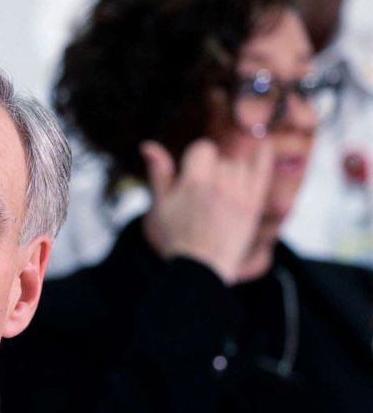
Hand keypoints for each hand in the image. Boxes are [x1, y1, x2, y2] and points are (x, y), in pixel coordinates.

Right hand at [140, 139, 273, 283]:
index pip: (203, 147)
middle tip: (204, 193)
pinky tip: (263, 146)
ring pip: (239, 164)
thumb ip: (158, 172)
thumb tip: (147, 145)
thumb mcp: (160, 204)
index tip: (191, 174)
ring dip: (231, 171)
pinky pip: (263, 171)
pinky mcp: (253, 204)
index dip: (196, 158)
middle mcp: (219, 184)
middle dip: (213, 169)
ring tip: (221, 192)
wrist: (201, 267)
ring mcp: (239, 194)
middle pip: (222, 158)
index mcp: (194, 182)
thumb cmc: (176, 236)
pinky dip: (264, 156)